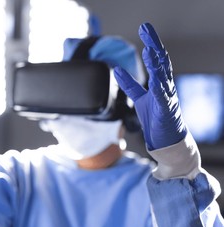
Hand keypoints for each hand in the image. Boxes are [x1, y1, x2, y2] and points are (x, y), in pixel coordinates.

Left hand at [114, 22, 186, 150]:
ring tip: (149, 50)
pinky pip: (163, 99)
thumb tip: (116, 70)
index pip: (157, 58)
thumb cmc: (155, 117)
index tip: (144, 29)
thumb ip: (129, 85)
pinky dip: (159, 89)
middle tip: (147, 29)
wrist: (166, 139)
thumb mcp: (139, 98)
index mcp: (160, 82)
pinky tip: (156, 80)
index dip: (151, 43)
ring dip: (156, 64)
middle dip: (154, 45)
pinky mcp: (166, 111)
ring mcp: (167, 98)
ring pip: (163, 77)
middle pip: (161, 61)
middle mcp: (166, 86)